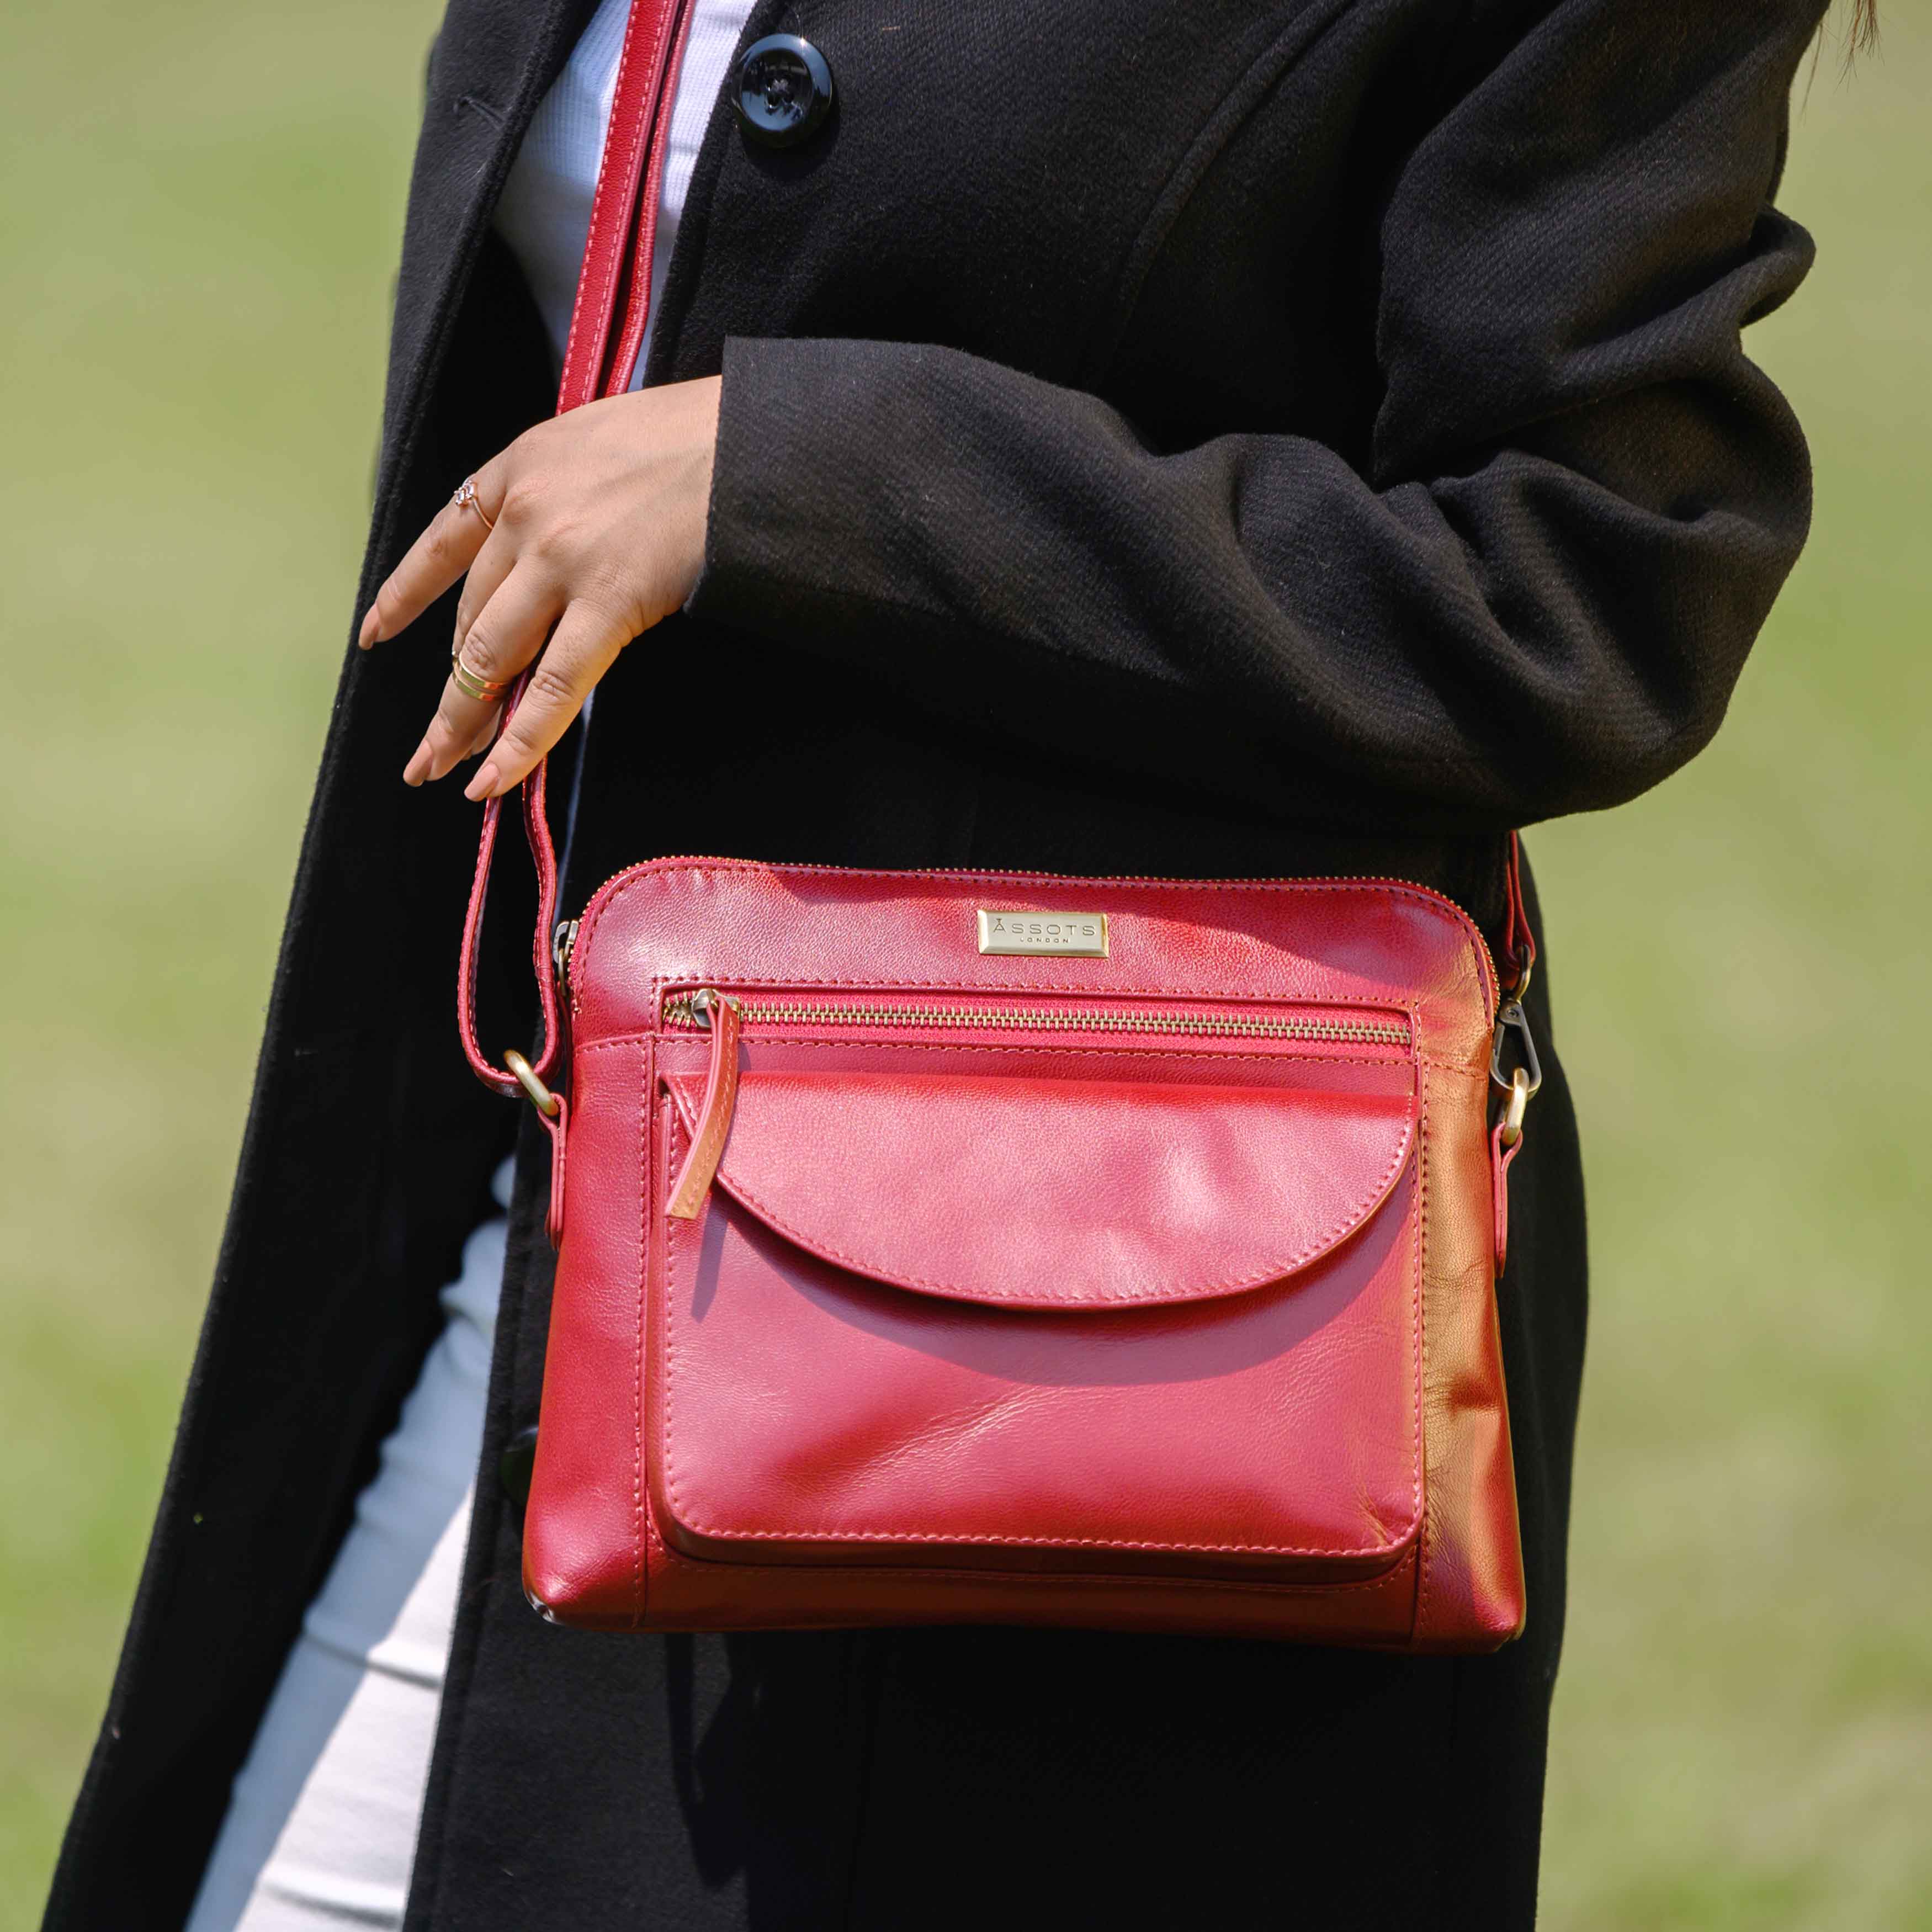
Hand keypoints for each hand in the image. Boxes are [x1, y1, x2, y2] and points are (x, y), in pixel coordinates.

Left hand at [359, 375, 721, 799]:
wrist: (755, 439)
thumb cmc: (702, 436)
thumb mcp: (606, 441)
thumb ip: (570, 493)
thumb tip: (567, 549)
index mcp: (521, 464)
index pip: (443, 541)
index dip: (405, 594)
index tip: (376, 632)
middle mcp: (525, 512)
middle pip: (468, 618)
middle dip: (447, 690)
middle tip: (426, 747)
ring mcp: (559, 558)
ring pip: (490, 657)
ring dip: (463, 723)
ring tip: (443, 769)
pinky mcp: (608, 601)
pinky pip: (553, 687)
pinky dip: (518, 741)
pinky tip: (491, 779)